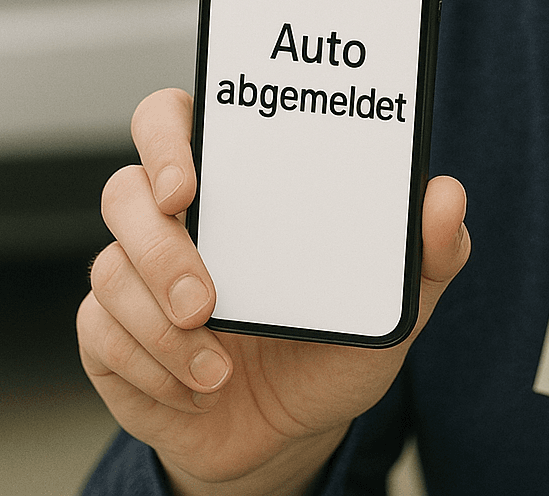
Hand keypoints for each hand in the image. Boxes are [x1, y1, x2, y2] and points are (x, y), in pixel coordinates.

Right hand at [77, 88, 469, 495]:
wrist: (293, 428)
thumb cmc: (335, 342)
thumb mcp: (394, 302)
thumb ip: (429, 250)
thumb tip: (446, 196)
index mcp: (241, 185)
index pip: (175, 121)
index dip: (166, 137)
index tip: (189, 183)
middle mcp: (182, 220)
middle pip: (125, 192)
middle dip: (158, 246)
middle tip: (203, 297)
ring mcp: (139, 275)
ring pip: (111, 269)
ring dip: (161, 325)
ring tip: (219, 364)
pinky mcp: (113, 334)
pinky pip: (102, 336)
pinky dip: (153, 369)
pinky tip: (200, 383)